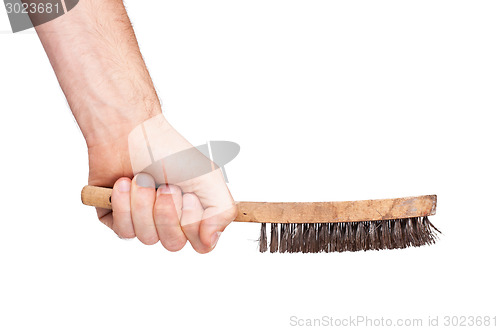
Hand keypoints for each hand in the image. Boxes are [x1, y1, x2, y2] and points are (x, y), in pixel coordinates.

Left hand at [87, 114, 236, 252]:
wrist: (130, 132)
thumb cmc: (171, 151)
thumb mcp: (209, 178)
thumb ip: (223, 211)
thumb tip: (210, 240)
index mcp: (195, 213)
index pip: (201, 244)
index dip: (192, 223)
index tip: (189, 196)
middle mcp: (171, 220)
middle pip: (173, 243)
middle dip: (168, 212)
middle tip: (165, 184)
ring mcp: (144, 221)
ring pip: (147, 237)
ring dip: (144, 204)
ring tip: (142, 179)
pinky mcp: (118, 218)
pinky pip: (124, 231)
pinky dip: (124, 205)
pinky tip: (123, 184)